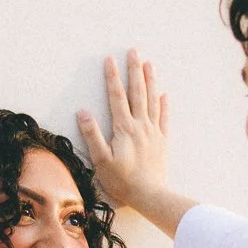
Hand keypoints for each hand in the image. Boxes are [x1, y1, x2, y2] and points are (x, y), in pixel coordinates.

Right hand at [77, 50, 168, 211]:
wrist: (150, 195)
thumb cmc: (123, 181)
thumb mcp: (101, 160)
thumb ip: (92, 135)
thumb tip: (83, 112)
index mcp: (124, 128)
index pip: (116, 96)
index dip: (112, 77)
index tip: (110, 60)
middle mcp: (140, 125)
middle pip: (137, 92)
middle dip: (134, 70)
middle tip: (134, 51)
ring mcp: (153, 132)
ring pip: (153, 100)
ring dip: (150, 81)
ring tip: (150, 64)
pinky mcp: (162, 142)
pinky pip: (164, 119)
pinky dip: (164, 105)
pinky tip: (165, 95)